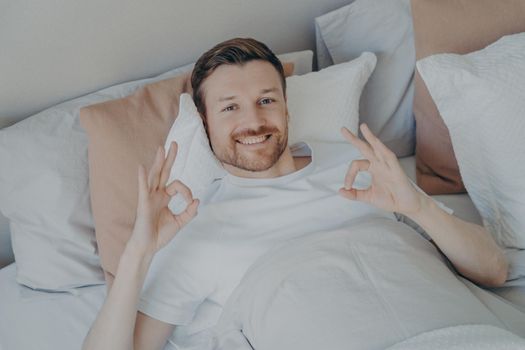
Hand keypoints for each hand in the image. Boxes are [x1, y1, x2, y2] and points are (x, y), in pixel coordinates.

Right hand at [129, 142, 198, 256]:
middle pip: (164, 172)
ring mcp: (148, 198)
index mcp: (163, 198)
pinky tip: (142, 168)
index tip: (191, 202)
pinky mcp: (143, 205)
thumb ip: (189, 212)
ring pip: (154, 176)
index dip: (187, 191)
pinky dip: (142, 178)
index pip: (177, 185)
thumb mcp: (179, 223)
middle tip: (175, 143)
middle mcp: (156, 195)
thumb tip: (198, 200)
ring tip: (161, 148)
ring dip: (158, 162)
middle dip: (169, 158)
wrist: (147, 248)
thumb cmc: (160, 235)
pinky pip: (142, 189)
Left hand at [339, 123, 421, 215]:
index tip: (347, 187)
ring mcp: (388, 165)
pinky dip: (382, 148)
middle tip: (342, 129)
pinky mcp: (396, 169)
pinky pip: (388, 155)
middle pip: (365, 148)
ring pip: (377, 147)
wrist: (406, 206)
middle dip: (354, 139)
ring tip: (363, 126)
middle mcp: (379, 163)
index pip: (356, 165)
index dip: (349, 175)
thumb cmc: (390, 199)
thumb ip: (354, 194)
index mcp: (373, 168)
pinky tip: (376, 141)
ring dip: (370, 136)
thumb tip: (340, 191)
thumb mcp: (368, 197)